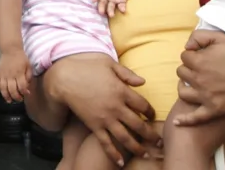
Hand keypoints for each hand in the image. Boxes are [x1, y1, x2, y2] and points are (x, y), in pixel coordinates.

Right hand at [0, 50, 31, 102]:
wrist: (10, 49)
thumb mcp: (28, 65)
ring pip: (3, 89)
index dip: (24, 92)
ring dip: (6, 96)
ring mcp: (3, 75)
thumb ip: (29, 76)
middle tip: (19, 99)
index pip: (21, 86)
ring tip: (10, 100)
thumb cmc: (21, 57)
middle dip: (16, 97)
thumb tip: (28, 86)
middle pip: (12, 90)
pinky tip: (3, 92)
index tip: (27, 94)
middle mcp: (10, 76)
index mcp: (19, 73)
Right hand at [42, 55, 158, 165]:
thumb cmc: (87, 67)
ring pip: (126, 137)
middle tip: (159, 142)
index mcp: (122, 91)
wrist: (65, 78)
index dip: (150, 112)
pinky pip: (106, 143)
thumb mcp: (109, 64)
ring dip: (138, 148)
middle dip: (151, 135)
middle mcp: (117, 107)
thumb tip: (143, 82)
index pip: (143, 105)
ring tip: (145, 155)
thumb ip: (127, 74)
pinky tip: (121, 162)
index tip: (152, 116)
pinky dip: (114, 154)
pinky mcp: (94, 126)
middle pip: (139, 125)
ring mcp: (105, 118)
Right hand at [92, 0, 135, 16]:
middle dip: (101, 7)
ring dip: (110, 11)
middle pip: (103, 2)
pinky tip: (123, 10)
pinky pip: (121, 6)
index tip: (93, 0)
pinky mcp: (121, 2)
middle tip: (101, 12)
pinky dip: (121, 8)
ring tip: (111, 15)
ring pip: (110, 6)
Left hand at [174, 30, 224, 125]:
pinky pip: (194, 118)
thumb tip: (187, 46)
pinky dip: (184, 120)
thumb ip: (199, 37)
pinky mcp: (214, 110)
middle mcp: (199, 79)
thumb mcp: (221, 37)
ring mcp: (206, 96)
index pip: (184, 57)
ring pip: (182, 92)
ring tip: (193, 85)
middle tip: (201, 69)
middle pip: (181, 73)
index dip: (193, 55)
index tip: (203, 57)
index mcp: (199, 61)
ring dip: (185, 87)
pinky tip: (176, 121)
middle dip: (189, 69)